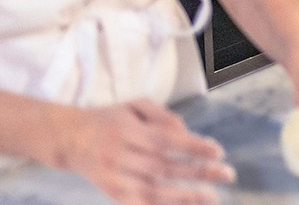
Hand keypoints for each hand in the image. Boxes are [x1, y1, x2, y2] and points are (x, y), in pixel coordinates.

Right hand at [58, 100, 231, 204]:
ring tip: (211, 197)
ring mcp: (115, 178)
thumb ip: (163, 116)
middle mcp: (119, 156)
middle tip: (228, 174)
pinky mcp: (113, 193)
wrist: (70, 139)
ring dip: (185, 197)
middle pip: (163, 167)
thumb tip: (187, 132)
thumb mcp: (136, 105)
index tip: (218, 151)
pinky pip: (139, 204)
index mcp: (126, 130)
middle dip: (199, 172)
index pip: (165, 140)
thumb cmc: (111, 119)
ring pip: (152, 191)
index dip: (192, 147)